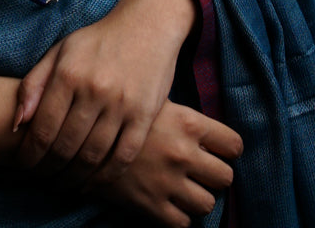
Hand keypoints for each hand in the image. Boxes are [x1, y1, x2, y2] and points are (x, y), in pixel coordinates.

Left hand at [15, 0, 196, 182]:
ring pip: (92, 156)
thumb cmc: (98, 41)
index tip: (25, 166)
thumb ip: (34, 84)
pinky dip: (105, 177)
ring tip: (63, 184)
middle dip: (49, 170)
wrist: (148, 24)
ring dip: (74, 178)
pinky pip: (122, 156)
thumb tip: (17, 124)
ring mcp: (121, 103)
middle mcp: (94, 89)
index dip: (30, 155)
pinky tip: (92, 182)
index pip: (42, 128)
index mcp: (69, 73)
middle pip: (65, 147)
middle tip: (43, 179)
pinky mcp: (144, 114)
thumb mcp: (61, 50)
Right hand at [89, 100, 241, 227]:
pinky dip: (179, 216)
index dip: (228, 148)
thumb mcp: (154, 100)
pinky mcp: (152, 206)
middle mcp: (183, 153)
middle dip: (214, 174)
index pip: (234, 145)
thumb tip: (206, 126)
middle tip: (200, 170)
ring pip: (207, 204)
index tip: (218, 149)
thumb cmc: (120, 110)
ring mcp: (168, 182)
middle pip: (225, 177)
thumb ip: (182, 115)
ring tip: (183, 187)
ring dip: (198, 197)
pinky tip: (168, 202)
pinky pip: (183, 224)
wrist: (80, 133)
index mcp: (187, 123)